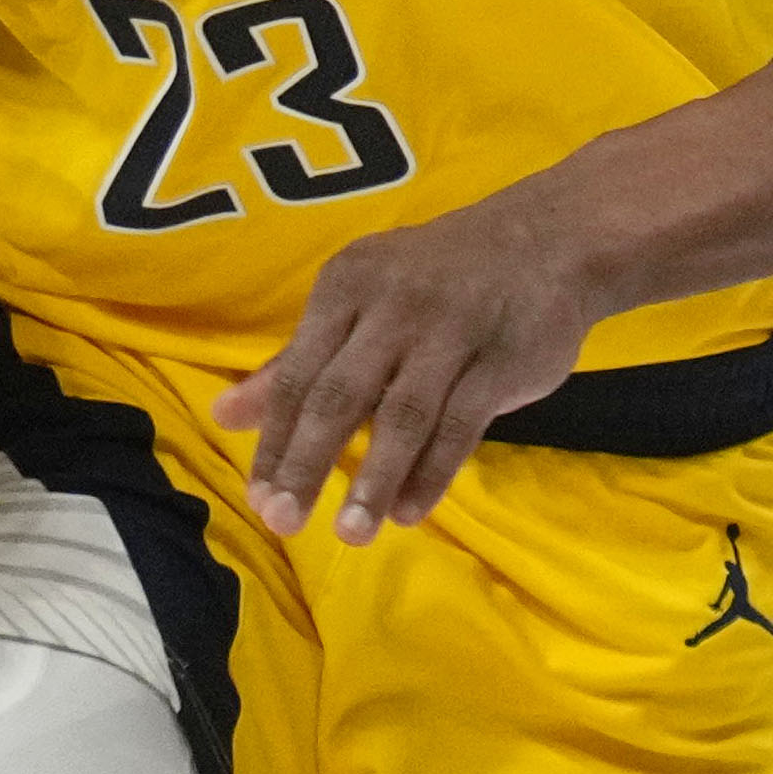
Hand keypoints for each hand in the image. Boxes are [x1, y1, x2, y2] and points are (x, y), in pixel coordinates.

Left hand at [212, 194, 602, 543]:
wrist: (549, 239)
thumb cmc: (437, 278)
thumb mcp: (359, 300)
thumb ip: (296, 362)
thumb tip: (223, 416)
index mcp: (346, 285)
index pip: (297, 374)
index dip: (274, 440)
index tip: (256, 500)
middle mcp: (393, 304)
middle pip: (339, 395)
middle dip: (306, 463)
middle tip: (283, 522)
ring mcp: (450, 330)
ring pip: (403, 414)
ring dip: (373, 478)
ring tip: (350, 534)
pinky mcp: (501, 359)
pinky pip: (460, 424)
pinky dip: (433, 472)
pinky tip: (409, 511)